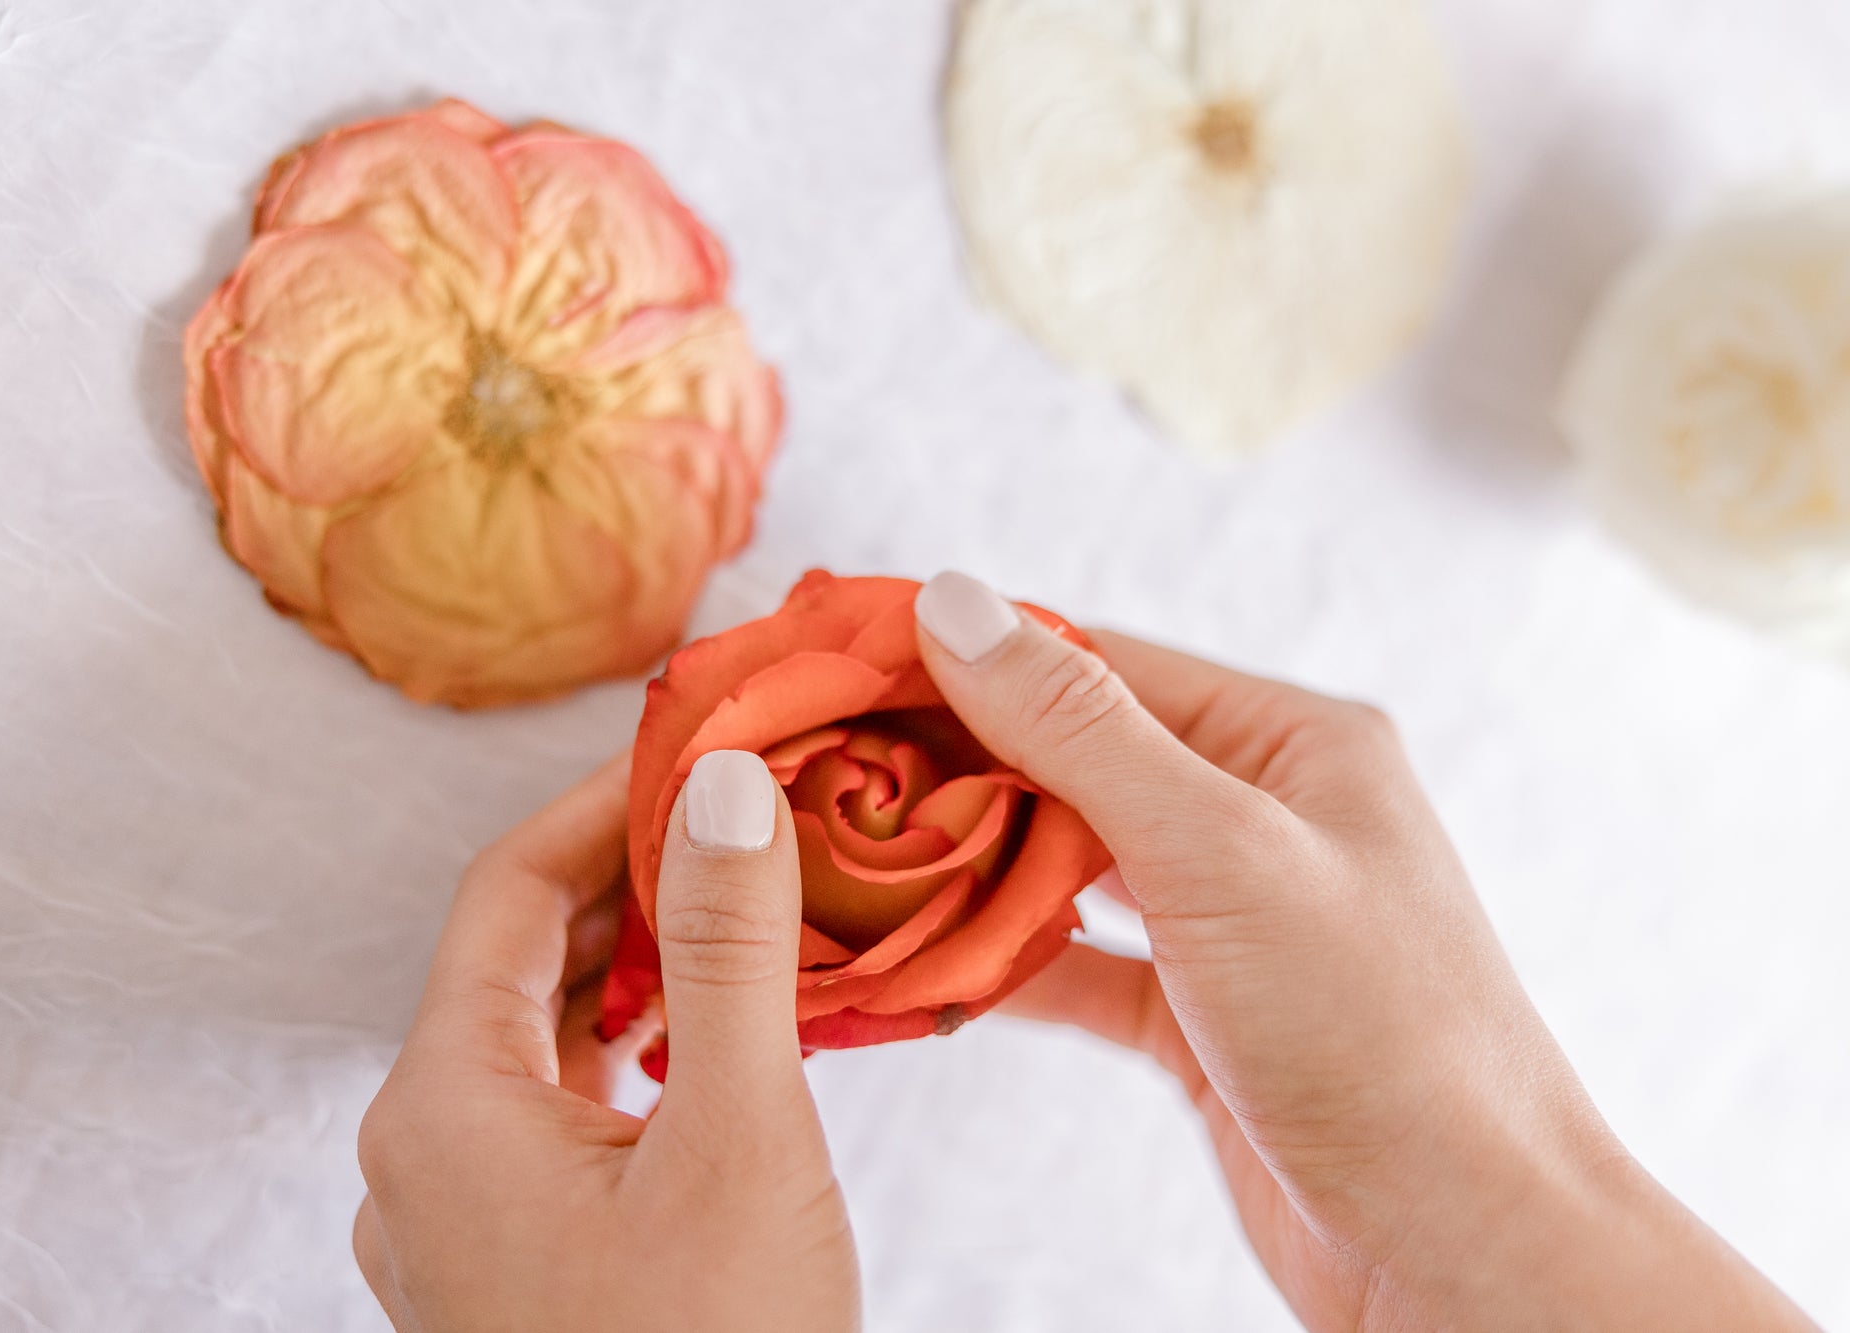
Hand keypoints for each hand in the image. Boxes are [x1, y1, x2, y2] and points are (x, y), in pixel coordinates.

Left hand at [353, 753, 858, 1332]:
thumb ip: (727, 953)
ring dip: (631, 965)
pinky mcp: (506, 1265)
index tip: (696, 750)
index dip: (604, 803)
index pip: (505, 894)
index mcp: (440, 1109)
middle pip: (515, 961)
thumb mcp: (736, 1140)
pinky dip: (626, 1051)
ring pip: (536, 1040)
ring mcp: (454, 1221)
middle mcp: (420, 1156)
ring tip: (738, 913)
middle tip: (736, 818)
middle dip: (626, 878)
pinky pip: (553, 1114)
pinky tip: (703, 1038)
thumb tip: (726, 789)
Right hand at [911, 572, 1816, 1331]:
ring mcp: (1229, 919)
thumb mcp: (1220, 853)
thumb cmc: (1383, 1036)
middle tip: (814, 761)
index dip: (964, 655)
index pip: (1096, 663)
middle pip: (1069, 761)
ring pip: (1063, 863)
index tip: (843, 656)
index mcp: (1292, 743)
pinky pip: (1074, 964)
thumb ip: (1080, 729)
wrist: (1463, 1249)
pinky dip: (996, 962)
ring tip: (839, 854)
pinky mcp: (1198, 1016)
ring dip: (960, 865)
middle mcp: (1262, 816)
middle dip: (947, 764)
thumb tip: (958, 605)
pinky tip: (909, 960)